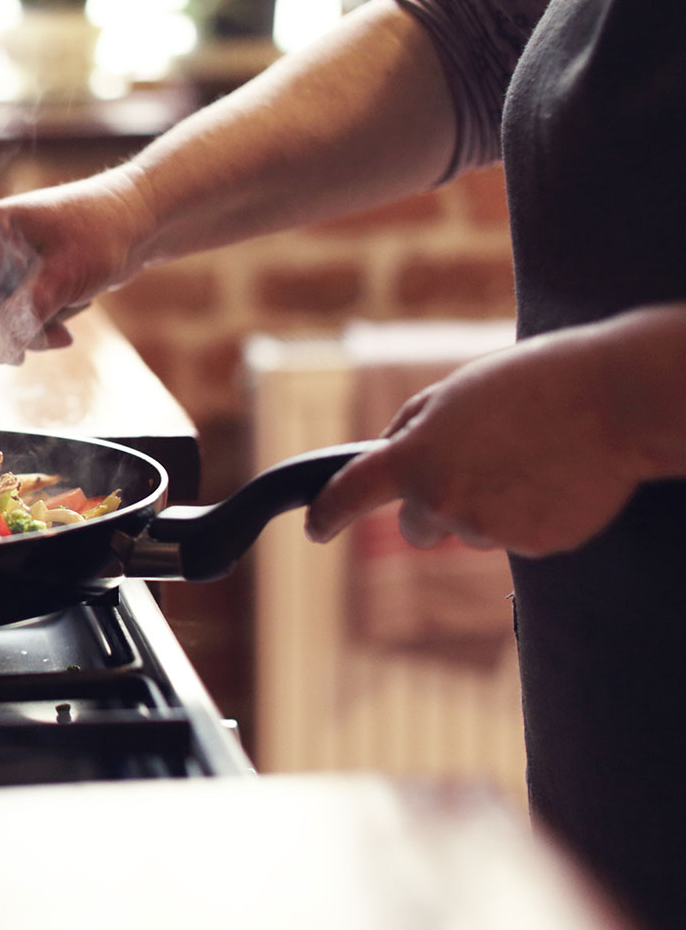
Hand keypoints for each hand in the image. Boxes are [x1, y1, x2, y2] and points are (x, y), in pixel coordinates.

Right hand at [0, 173, 150, 364]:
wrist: (144, 220)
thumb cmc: (102, 233)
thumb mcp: (61, 278)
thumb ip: (23, 315)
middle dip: (3, 333)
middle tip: (23, 356)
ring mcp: (9, 262)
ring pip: (0, 316)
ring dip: (29, 332)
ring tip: (63, 332)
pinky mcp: (28, 277)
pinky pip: (20, 314)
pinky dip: (40, 325)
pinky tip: (66, 326)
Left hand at [305, 326, 650, 556]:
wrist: (614, 400)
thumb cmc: (530, 384)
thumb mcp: (450, 393)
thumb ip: (410, 431)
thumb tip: (385, 458)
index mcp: (414, 459)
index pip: (350, 494)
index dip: (326, 515)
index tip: (315, 529)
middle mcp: (444, 502)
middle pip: (417, 527)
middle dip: (434, 504)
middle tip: (477, 464)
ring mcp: (490, 530)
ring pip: (469, 530)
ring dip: (487, 504)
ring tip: (527, 457)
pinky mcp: (534, 545)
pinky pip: (514, 536)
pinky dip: (527, 514)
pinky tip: (552, 477)